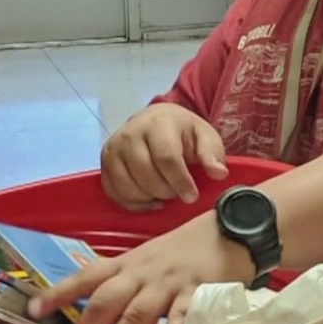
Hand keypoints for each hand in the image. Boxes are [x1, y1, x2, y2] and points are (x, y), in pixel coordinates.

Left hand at [28, 214, 255, 323]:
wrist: (228, 231)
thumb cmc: (182, 251)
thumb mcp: (146, 259)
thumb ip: (123, 281)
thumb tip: (96, 311)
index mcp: (128, 263)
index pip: (87, 276)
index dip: (59, 293)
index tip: (34, 310)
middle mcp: (143, 272)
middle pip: (107, 300)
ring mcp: (169, 283)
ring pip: (138, 314)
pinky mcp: (197, 293)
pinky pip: (180, 319)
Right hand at [101, 103, 228, 211]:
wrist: (156, 120)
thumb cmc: (183, 131)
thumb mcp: (204, 136)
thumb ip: (212, 153)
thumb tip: (218, 173)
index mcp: (158, 123)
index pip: (166, 158)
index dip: (180, 182)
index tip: (191, 196)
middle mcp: (130, 133)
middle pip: (146, 175)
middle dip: (166, 191)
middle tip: (178, 192)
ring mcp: (113, 148)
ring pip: (128, 187)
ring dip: (150, 198)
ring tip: (164, 192)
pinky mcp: (104, 162)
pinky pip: (115, 193)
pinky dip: (133, 203)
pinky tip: (149, 198)